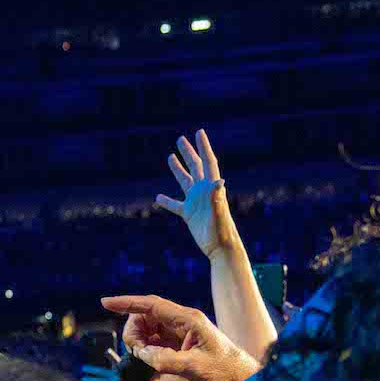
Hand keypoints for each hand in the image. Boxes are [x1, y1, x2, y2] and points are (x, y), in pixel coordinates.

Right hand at [101, 295, 260, 380]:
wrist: (243, 379)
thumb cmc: (226, 371)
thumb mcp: (196, 368)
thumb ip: (167, 361)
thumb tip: (144, 354)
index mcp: (189, 320)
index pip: (152, 305)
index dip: (127, 303)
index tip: (105, 302)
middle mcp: (183, 321)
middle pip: (146, 315)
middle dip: (134, 330)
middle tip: (138, 352)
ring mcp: (181, 332)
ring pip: (148, 328)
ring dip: (140, 341)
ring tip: (146, 358)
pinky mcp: (180, 343)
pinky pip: (155, 339)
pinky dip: (148, 348)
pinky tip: (152, 359)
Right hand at [156, 130, 240, 261]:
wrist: (221, 248)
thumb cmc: (221, 232)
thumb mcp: (218, 213)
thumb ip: (217, 197)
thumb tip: (219, 182)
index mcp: (211, 188)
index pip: (208, 162)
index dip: (203, 147)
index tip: (199, 132)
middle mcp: (203, 192)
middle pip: (195, 167)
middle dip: (189, 153)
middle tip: (181, 139)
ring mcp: (196, 203)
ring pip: (184, 182)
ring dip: (178, 169)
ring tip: (170, 157)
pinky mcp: (189, 215)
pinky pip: (175, 205)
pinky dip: (167, 201)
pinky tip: (158, 197)